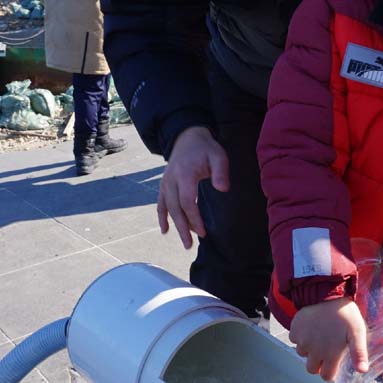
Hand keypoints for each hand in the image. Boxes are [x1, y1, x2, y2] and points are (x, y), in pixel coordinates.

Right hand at [157, 127, 229, 248]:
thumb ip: (221, 172)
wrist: (187, 137)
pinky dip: (162, 217)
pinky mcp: (164, 184)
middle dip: (182, 228)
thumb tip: (223, 189)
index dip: (194, 218)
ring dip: (174, 225)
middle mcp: (171, 180)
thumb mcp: (218, 155)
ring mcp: (165, 182)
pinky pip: (160, 203)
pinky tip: (165, 230)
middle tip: (189, 245)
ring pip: (167, 208)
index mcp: (185, 174)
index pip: (187, 201)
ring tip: (184, 241)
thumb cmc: (205, 148)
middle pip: (175, 208)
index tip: (203, 232)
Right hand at [289, 297, 368, 381]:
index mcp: (330, 354)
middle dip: (318, 364)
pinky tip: (310, 328)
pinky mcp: (294, 330)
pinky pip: (295, 340)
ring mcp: (302, 341)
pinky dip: (301, 337)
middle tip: (325, 351)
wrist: (326, 293)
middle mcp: (313, 350)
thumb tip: (362, 371)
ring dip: (309, 350)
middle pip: (312, 369)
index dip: (330, 372)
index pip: (326, 376)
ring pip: (303, 354)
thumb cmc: (344, 313)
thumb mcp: (357, 331)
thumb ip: (359, 352)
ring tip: (319, 337)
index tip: (334, 362)